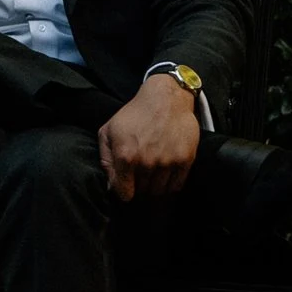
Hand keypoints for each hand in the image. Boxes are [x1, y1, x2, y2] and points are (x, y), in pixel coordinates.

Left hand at [96, 72, 199, 204]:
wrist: (166, 98)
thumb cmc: (134, 114)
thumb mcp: (109, 131)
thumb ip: (106, 160)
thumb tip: (110, 187)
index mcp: (125, 155)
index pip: (124, 193)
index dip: (124, 192)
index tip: (126, 186)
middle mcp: (147, 162)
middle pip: (142, 191)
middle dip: (139, 186)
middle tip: (140, 174)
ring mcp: (168, 161)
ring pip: (159, 190)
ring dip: (154, 186)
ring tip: (152, 172)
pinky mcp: (185, 160)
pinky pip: (176, 185)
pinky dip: (170, 184)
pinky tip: (165, 173)